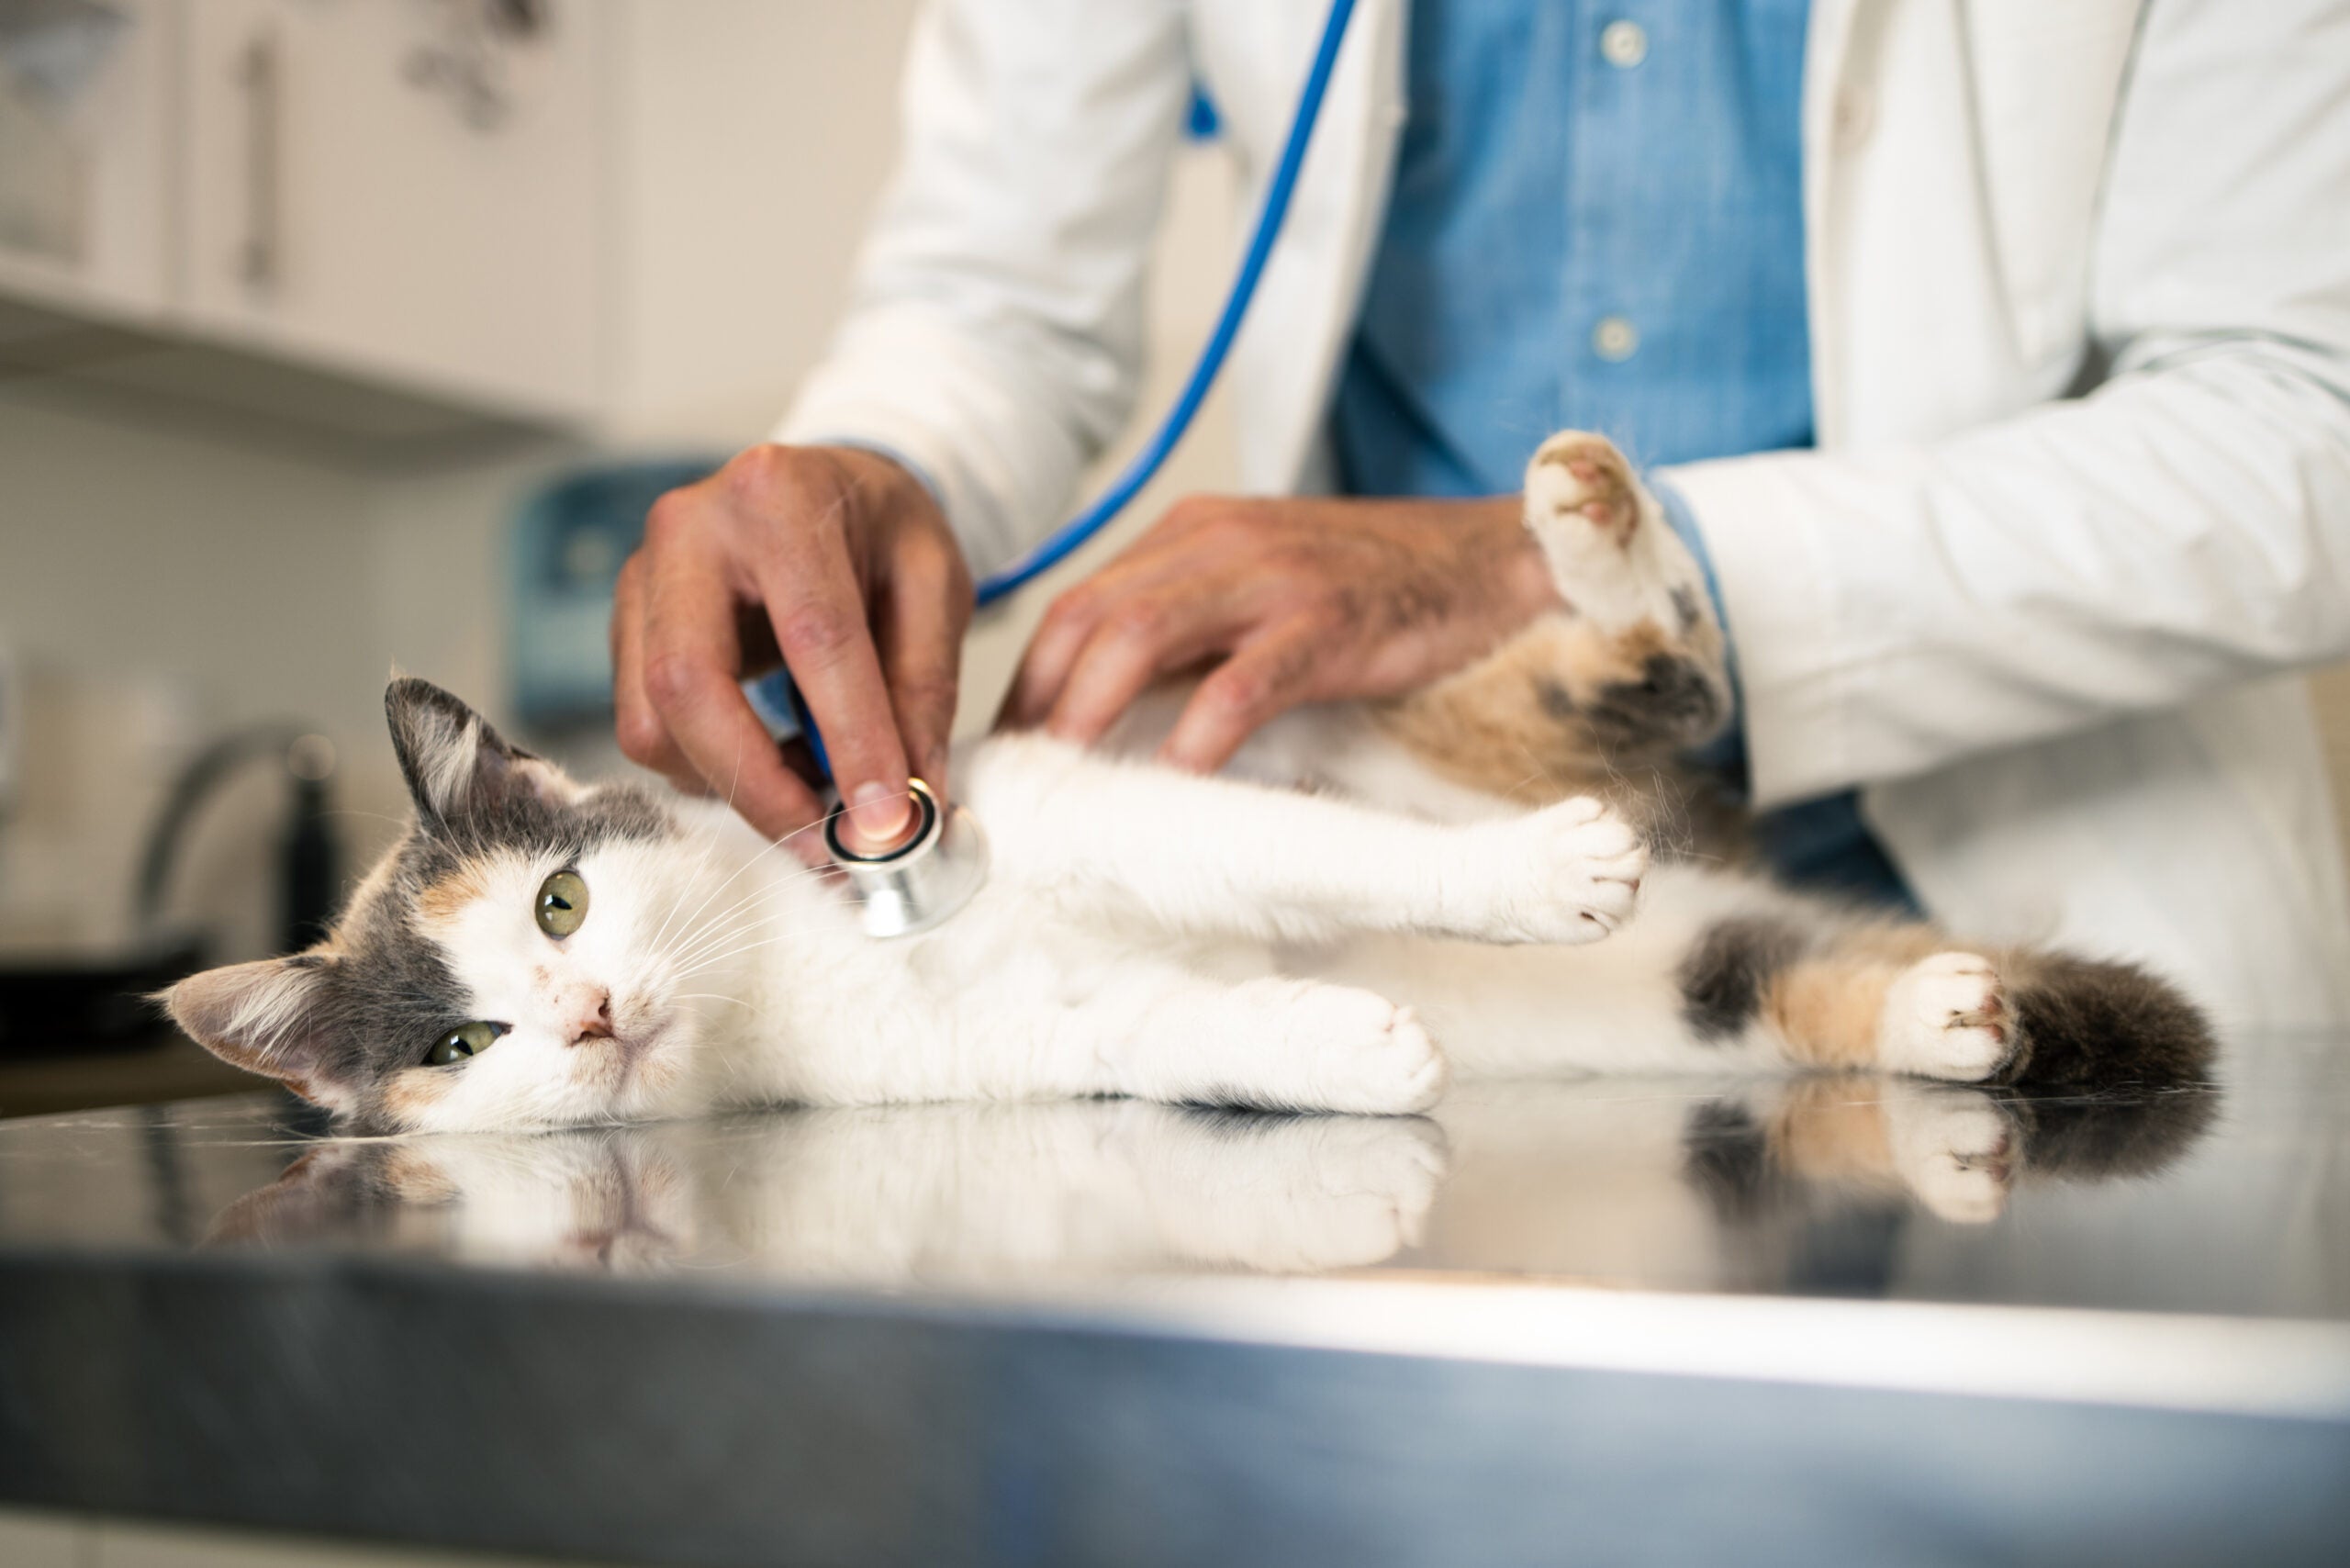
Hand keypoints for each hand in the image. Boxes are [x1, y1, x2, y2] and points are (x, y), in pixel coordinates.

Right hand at [612, 444, 971, 857]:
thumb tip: (916, 801)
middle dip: (758, 783)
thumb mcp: (934, 585)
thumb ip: (924, 688)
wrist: (825, 490)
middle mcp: (689, 529)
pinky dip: (710, 768)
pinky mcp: (626, 625)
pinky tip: (773, 761)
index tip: (887, 819)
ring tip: (812, 791)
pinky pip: (646, 726)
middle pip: (689, 683)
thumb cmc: (881, 529)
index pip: (814, 636)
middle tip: (824, 843)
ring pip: (651, 720)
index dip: (852, 738)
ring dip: (730, 784)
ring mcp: (641, 577)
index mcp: (779, 496)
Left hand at [1001, 493, 1559, 770]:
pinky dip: (1194, 736)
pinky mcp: (1325, 625)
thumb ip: (1192, 632)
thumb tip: (1111, 716)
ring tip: (1063, 783)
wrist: (1494, 558)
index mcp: (1191, 534)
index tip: (1005, 752)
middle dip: (1035, 705)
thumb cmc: (1379, 586)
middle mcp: (1215, 543)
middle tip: (1015, 784)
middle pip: (1084, 619)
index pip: (1076, 604)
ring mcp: (1270, 580)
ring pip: (1137, 638)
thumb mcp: (1263, 589)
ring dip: (1085, 715)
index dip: (1027, 682)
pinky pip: (1238, 684)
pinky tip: (1173, 781)